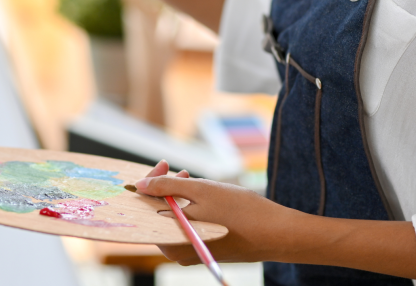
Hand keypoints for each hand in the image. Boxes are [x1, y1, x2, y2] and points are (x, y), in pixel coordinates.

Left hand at [138, 161, 292, 264]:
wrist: (276, 234)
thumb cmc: (239, 211)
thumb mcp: (200, 191)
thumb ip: (166, 187)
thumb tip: (140, 185)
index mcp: (169, 239)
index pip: (147, 206)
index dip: (152, 181)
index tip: (163, 163)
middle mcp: (176, 251)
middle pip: (159, 212)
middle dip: (167, 188)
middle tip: (183, 171)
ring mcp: (189, 251)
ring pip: (174, 217)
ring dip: (179, 196)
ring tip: (193, 180)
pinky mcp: (202, 249)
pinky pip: (186, 226)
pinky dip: (190, 208)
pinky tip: (202, 197)